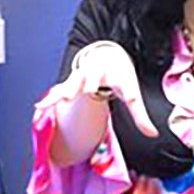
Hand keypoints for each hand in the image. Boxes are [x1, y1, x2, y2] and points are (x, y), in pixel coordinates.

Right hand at [39, 41, 158, 137]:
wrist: (107, 57)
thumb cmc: (119, 79)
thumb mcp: (132, 95)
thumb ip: (141, 116)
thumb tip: (153, 135)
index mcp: (117, 79)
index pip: (122, 87)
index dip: (127, 93)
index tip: (128, 97)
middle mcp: (99, 76)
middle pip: (93, 79)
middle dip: (90, 83)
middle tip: (87, 89)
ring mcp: (83, 77)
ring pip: (73, 83)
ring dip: (68, 89)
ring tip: (62, 99)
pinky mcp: (71, 82)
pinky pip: (60, 90)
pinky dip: (51, 97)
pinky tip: (40, 105)